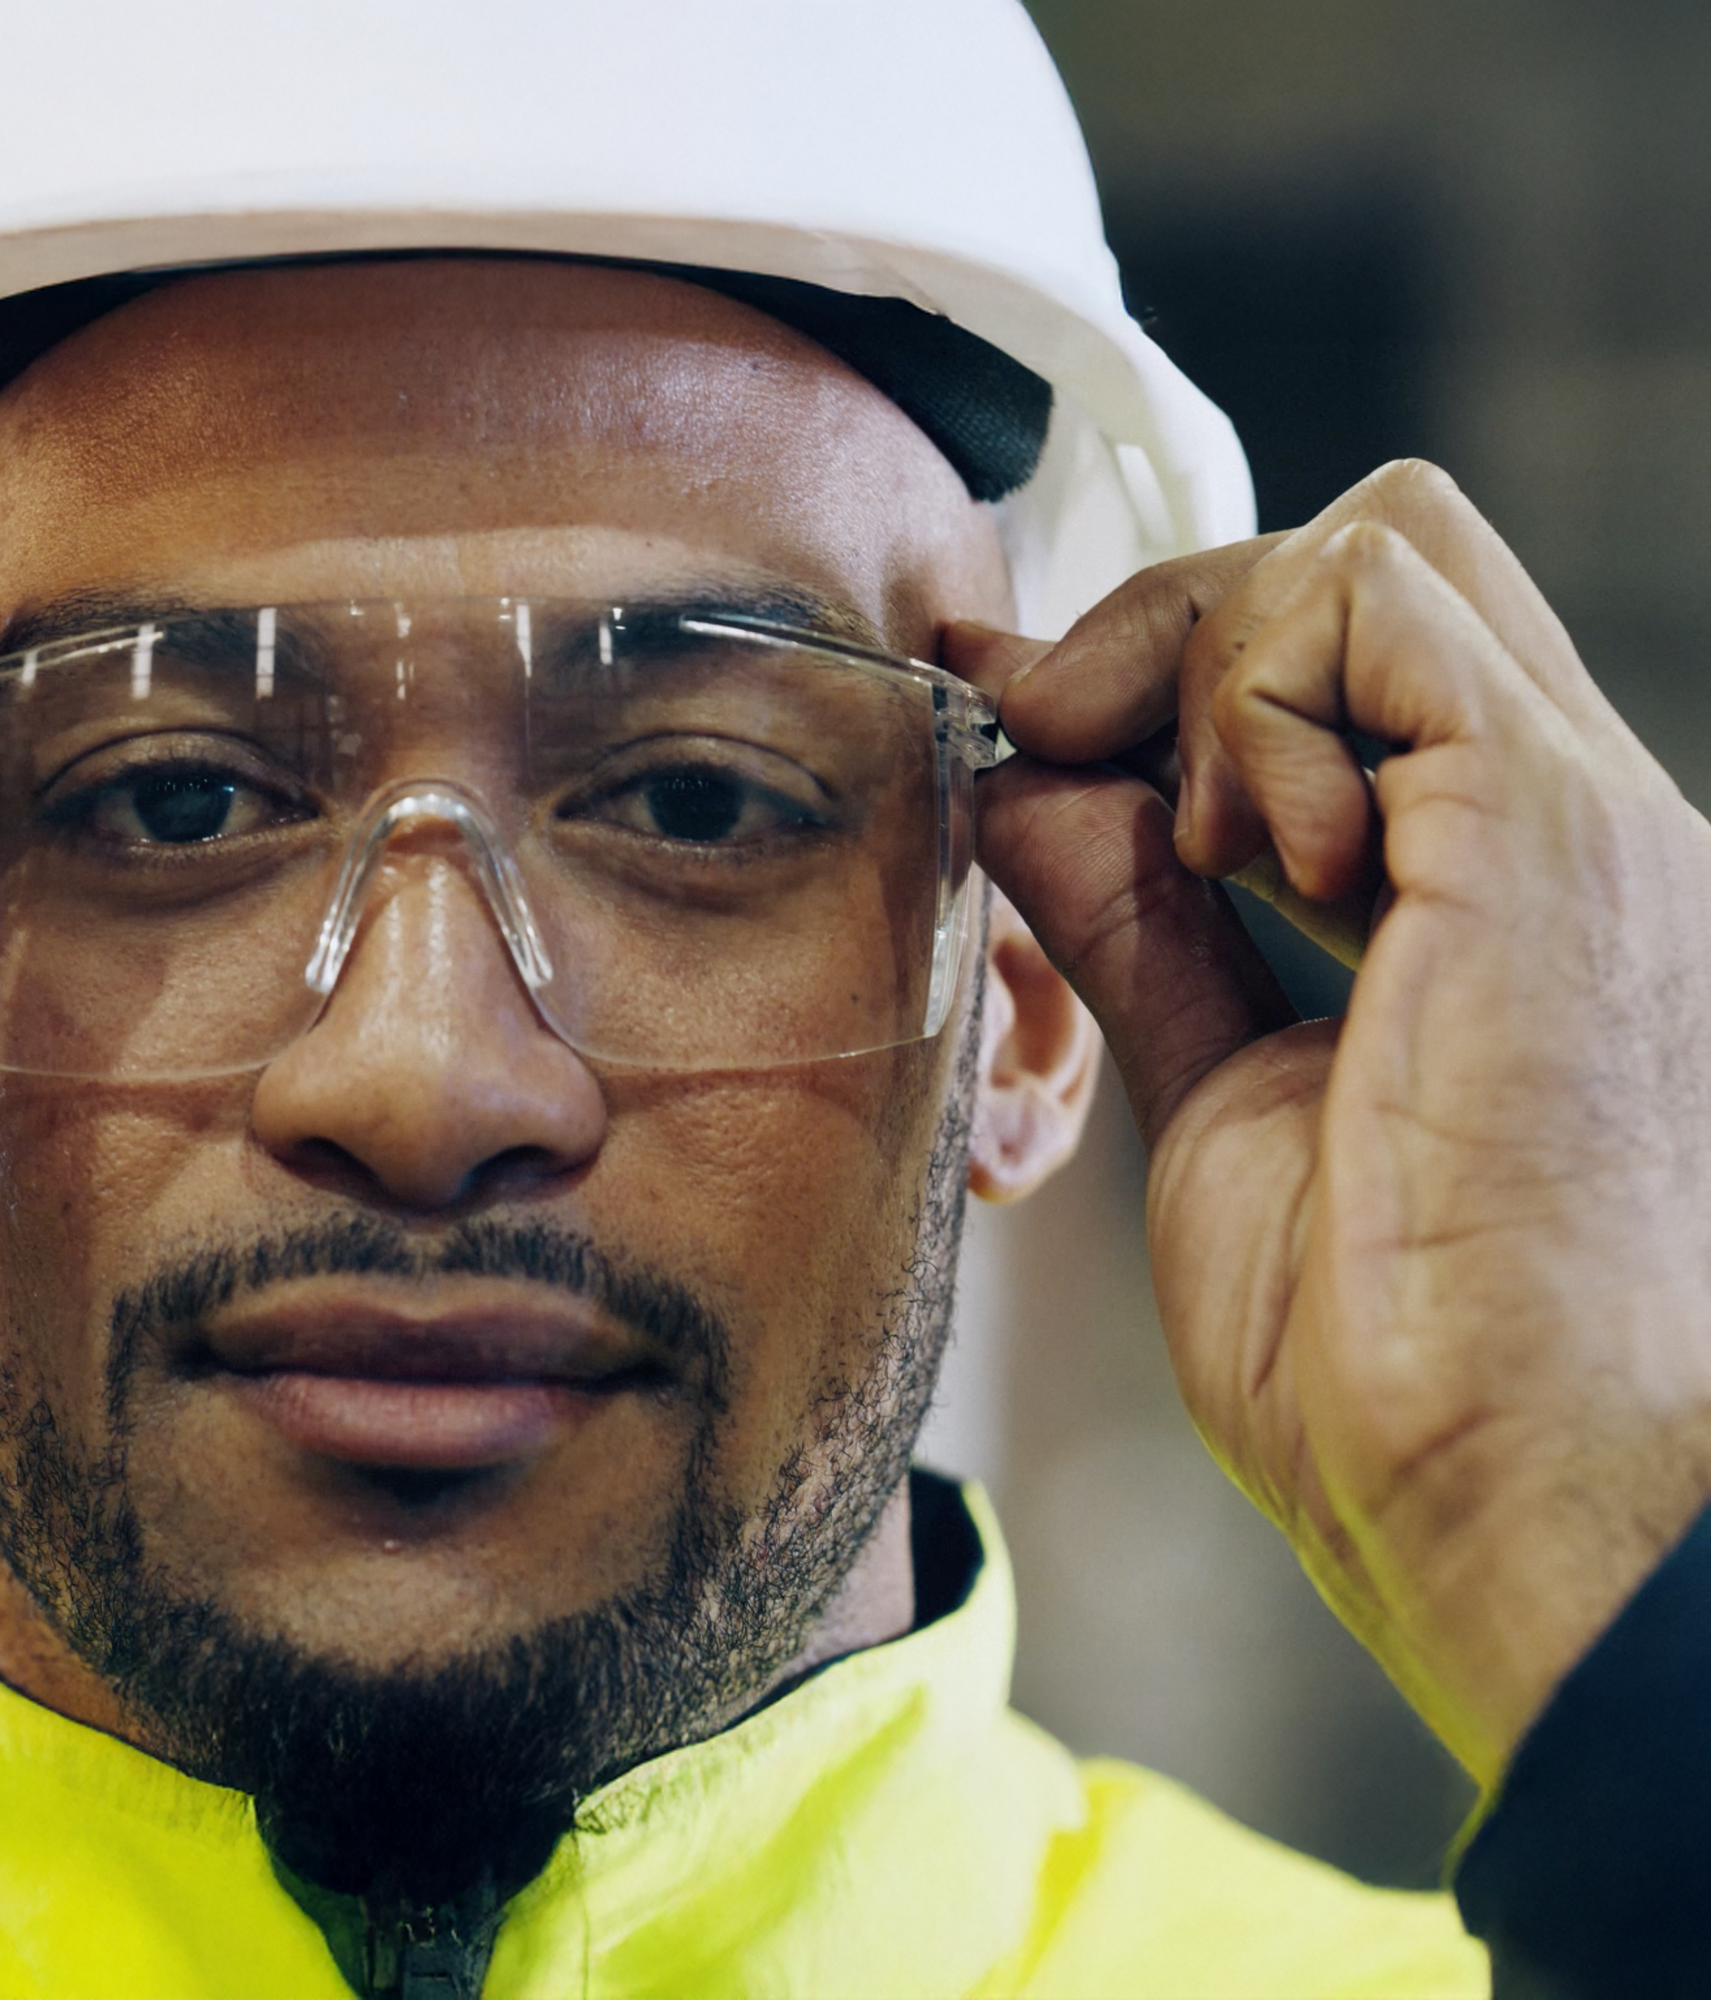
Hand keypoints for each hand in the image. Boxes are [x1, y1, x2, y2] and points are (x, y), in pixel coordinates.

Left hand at [951, 461, 1710, 1786]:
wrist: (1492, 1483)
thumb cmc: (1377, 1354)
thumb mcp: (1216, 1091)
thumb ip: (1140, 924)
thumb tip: (1028, 789)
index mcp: (1489, 894)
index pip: (1345, 662)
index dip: (1159, 659)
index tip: (1006, 708)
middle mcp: (1549, 825)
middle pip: (1365, 560)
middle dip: (1170, 622)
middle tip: (1048, 737)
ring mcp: (1567, 809)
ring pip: (1378, 541)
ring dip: (1209, 655)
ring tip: (1184, 843)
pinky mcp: (1552, 818)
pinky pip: (1377, 599)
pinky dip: (1253, 689)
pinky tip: (1234, 850)